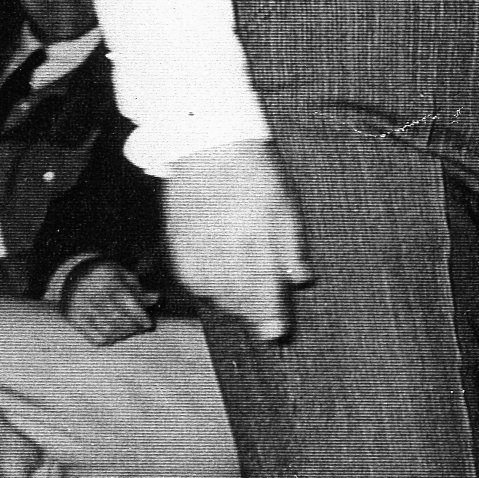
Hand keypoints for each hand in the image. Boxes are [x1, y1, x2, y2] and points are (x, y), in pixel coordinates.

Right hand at [59, 259, 155, 346]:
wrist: (71, 275)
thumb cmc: (105, 275)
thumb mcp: (122, 275)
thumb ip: (139, 289)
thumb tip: (157, 298)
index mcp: (107, 279)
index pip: (127, 302)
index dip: (141, 317)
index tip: (149, 324)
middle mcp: (92, 293)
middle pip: (118, 318)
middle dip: (133, 327)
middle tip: (140, 329)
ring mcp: (81, 307)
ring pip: (107, 330)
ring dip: (123, 334)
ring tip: (130, 331)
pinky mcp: (74, 319)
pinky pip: (95, 338)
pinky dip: (109, 340)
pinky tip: (115, 335)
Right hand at [166, 139, 310, 341]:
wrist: (208, 144)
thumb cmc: (254, 171)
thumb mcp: (285, 204)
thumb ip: (291, 245)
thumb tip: (299, 279)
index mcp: (256, 237)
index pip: (264, 286)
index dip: (270, 314)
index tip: (276, 333)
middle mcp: (225, 246)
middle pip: (238, 295)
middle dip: (253, 313)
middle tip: (264, 323)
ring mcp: (199, 245)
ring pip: (214, 292)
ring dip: (231, 303)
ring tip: (243, 304)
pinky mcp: (179, 241)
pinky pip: (192, 279)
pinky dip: (205, 289)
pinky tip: (216, 288)